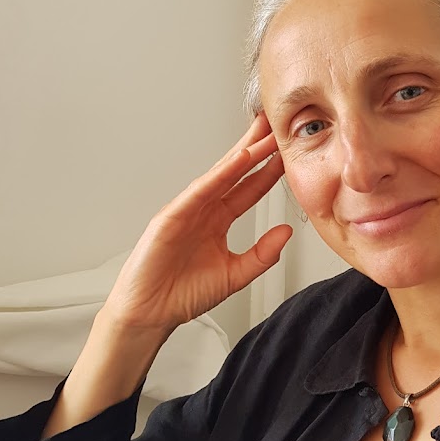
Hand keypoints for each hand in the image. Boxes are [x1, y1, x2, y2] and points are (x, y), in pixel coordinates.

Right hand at [101, 112, 291, 336]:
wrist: (151, 314)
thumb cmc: (183, 294)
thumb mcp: (235, 275)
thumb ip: (262, 255)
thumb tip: (286, 232)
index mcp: (218, 222)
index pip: (249, 189)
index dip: (269, 171)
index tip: (289, 154)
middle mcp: (203, 211)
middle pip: (235, 173)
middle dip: (256, 149)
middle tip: (276, 126)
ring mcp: (187, 211)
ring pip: (220, 176)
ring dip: (242, 155)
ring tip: (263, 135)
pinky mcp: (171, 217)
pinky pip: (199, 191)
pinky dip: (219, 175)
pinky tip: (238, 160)